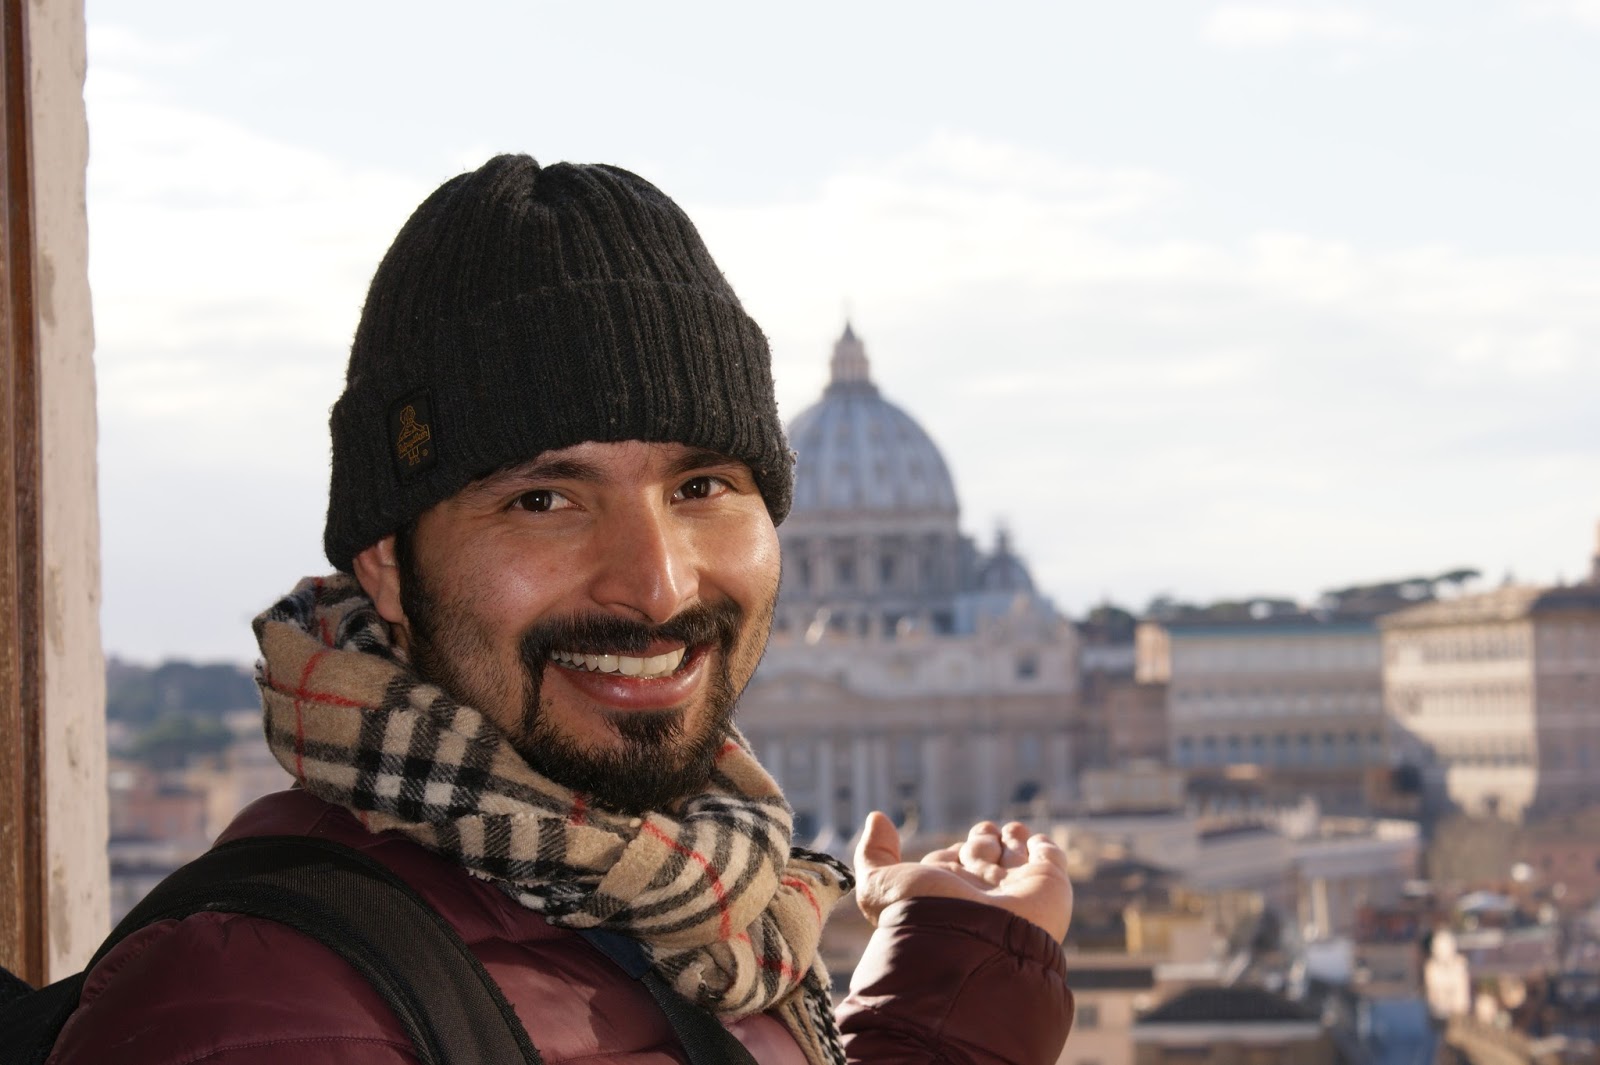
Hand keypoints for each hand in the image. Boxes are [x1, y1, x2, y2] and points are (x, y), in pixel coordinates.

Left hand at [853, 812, 1072, 942]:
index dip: (951, 853)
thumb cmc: (925, 915)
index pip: (951, 863)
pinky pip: (1049, 857)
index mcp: (947, 891)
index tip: (950, 854)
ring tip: (1010, 832)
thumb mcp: (880, 885)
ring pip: (1014, 853)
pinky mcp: (1049, 882)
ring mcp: (1016, 887)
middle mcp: (980, 890)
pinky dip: (1042, 846)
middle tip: (981, 839)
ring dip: (1012, 837)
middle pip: (983, 855)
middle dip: (982, 841)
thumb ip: (874, 853)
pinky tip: (1034, 842)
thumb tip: (877, 817)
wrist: (978, 941)